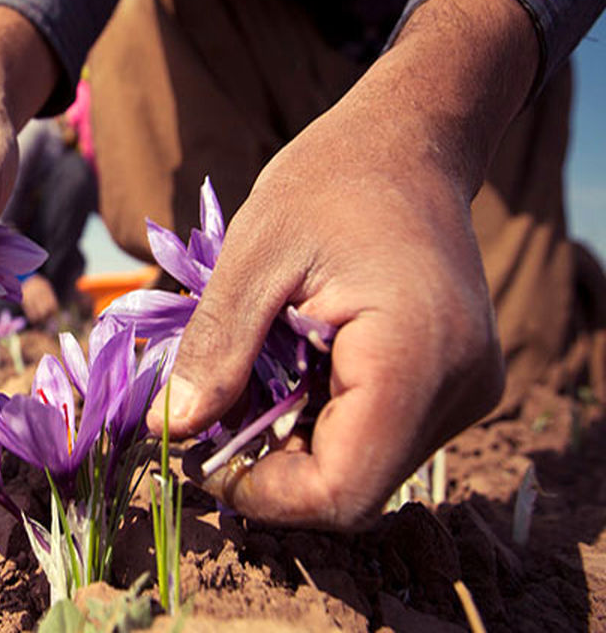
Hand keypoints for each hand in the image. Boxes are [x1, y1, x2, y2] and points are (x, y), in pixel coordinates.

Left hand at [151, 0, 538, 529]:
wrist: (408, 142)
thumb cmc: (329, 182)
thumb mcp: (252, 258)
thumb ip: (213, 350)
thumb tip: (169, 429)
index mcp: (416, 359)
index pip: (342, 490)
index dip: (262, 494)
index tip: (199, 457)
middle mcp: (459, 389)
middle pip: (352, 488)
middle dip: (270, 468)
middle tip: (209, 418)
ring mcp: (466, 390)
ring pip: (363, 466)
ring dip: (292, 444)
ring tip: (250, 379)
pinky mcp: (454, 385)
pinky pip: (378, 435)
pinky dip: (321, 421)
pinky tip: (290, 369)